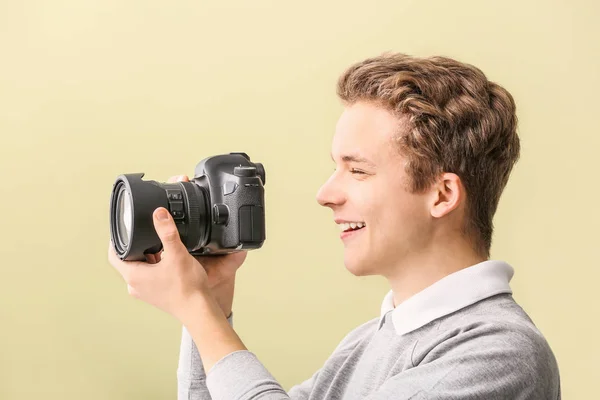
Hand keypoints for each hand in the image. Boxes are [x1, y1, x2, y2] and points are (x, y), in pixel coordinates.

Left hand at [108, 174, 246, 319]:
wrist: (199, 310)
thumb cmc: (187, 288)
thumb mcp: (177, 254)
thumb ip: (167, 232)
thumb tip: (159, 214)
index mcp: (133, 276)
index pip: (113, 255)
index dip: (114, 241)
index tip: (121, 230)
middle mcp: (135, 286)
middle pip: (127, 261)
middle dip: (134, 246)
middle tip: (143, 232)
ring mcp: (146, 292)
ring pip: (139, 268)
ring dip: (146, 256)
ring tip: (158, 245)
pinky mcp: (156, 294)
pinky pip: (149, 276)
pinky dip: (154, 266)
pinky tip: (168, 260)